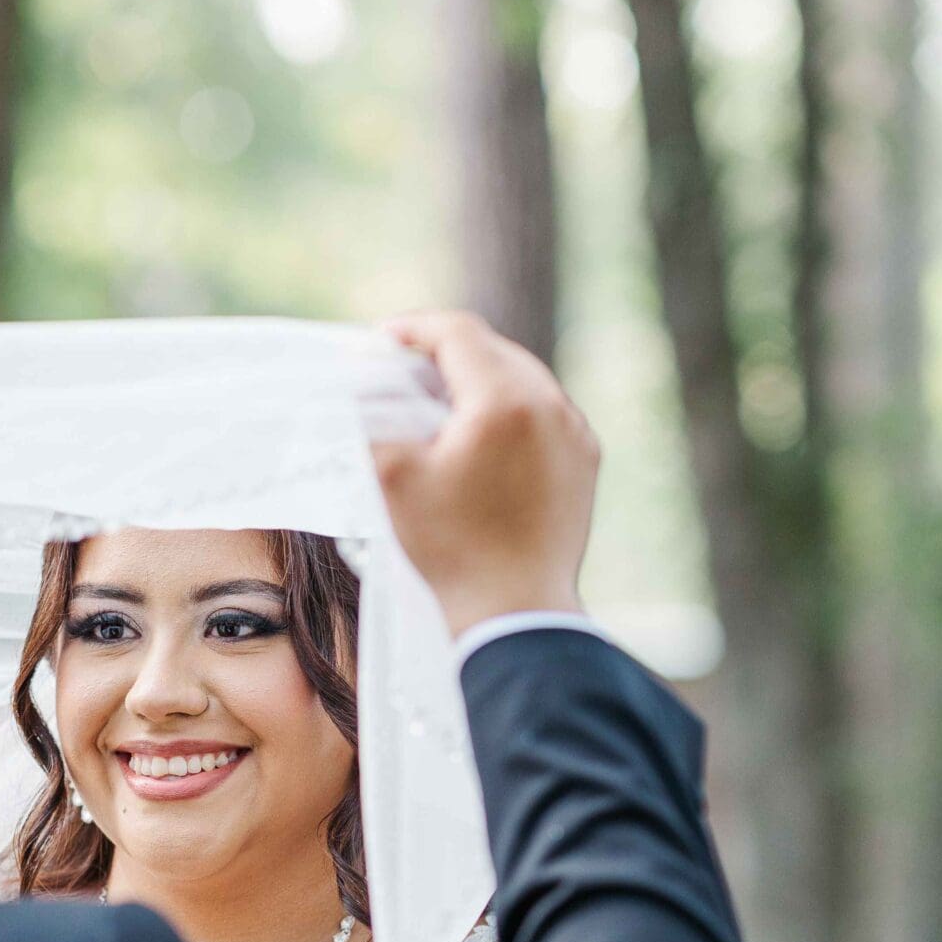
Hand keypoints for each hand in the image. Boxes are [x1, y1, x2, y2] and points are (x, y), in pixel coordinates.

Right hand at [376, 311, 598, 639]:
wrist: (517, 612)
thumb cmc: (452, 549)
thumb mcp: (392, 479)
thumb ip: (370, 424)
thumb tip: (354, 396)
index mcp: (504, 398)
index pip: (457, 333)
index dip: (414, 329)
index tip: (382, 341)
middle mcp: (551, 404)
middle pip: (494, 349)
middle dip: (446, 352)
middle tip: (405, 369)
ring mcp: (575, 432)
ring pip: (524, 379)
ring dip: (480, 380)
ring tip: (441, 402)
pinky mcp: (586, 460)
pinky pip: (546, 413)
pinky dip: (511, 411)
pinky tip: (483, 437)